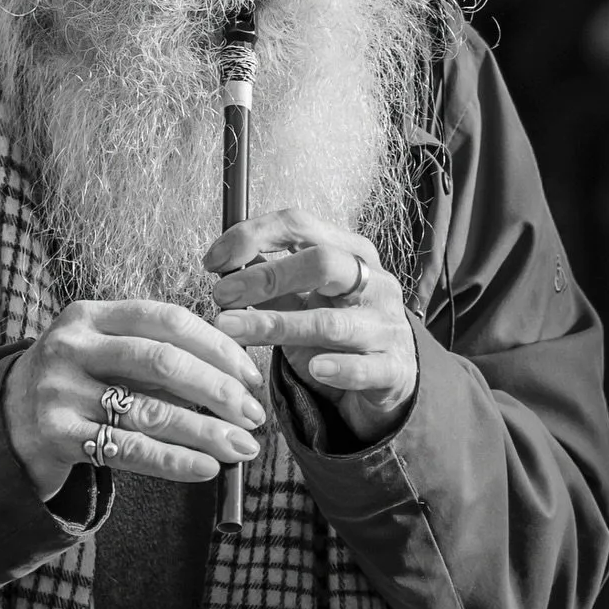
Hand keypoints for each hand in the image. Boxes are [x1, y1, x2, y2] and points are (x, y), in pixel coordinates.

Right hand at [2, 299, 268, 500]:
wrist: (4, 424)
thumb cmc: (73, 384)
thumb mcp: (101, 351)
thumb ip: (153, 353)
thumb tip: (233, 377)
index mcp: (90, 314)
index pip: (167, 319)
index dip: (217, 346)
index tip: (251, 374)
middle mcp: (72, 346)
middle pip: (163, 361)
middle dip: (219, 390)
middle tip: (255, 414)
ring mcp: (60, 391)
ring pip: (150, 411)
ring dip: (207, 431)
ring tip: (243, 447)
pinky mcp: (57, 436)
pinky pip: (130, 450)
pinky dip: (175, 460)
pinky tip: (207, 468)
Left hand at [205, 208, 416, 445]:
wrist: (390, 382)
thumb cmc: (340, 335)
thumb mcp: (304, 303)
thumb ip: (271, 285)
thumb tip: (224, 267)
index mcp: (349, 252)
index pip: (299, 225)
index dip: (252, 236)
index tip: (214, 260)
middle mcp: (373, 282)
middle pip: (321, 263)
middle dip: (265, 277)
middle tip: (221, 294)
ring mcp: (387, 325)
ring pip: (331, 322)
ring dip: (276, 325)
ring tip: (234, 329)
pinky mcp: (394, 368)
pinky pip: (365, 368)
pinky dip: (338, 368)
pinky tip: (314, 369)